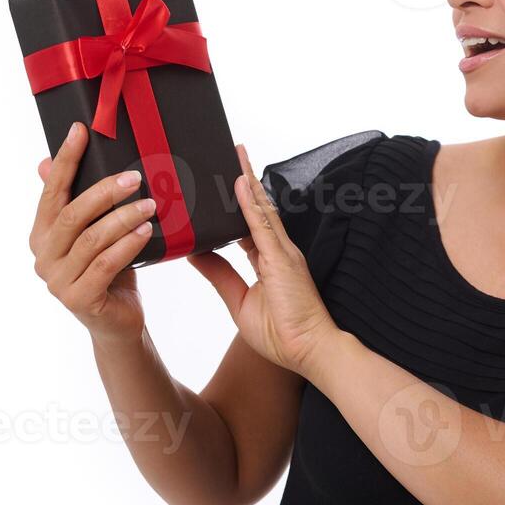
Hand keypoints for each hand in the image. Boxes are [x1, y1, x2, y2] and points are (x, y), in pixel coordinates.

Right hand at [29, 121, 156, 342]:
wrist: (117, 323)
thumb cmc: (109, 271)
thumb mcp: (95, 233)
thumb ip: (78, 203)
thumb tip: (49, 162)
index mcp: (41, 234)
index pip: (52, 191)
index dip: (66, 160)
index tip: (80, 130)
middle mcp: (43, 256)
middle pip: (72, 214)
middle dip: (104, 191)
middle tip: (135, 177)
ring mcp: (58, 281)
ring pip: (91, 239)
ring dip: (123, 218)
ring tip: (150, 205)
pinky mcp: (79, 299)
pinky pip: (105, 265)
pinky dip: (127, 245)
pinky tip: (146, 232)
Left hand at [188, 143, 341, 375]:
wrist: (310, 351)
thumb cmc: (282, 334)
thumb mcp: (238, 301)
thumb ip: (219, 274)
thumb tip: (194, 252)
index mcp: (269, 260)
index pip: (248, 223)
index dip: (236, 202)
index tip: (222, 184)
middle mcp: (278, 250)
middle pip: (257, 208)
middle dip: (243, 181)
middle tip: (229, 153)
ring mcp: (283, 252)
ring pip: (261, 209)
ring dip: (247, 181)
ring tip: (234, 155)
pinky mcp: (284, 259)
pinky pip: (263, 225)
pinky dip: (251, 203)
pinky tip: (240, 183)